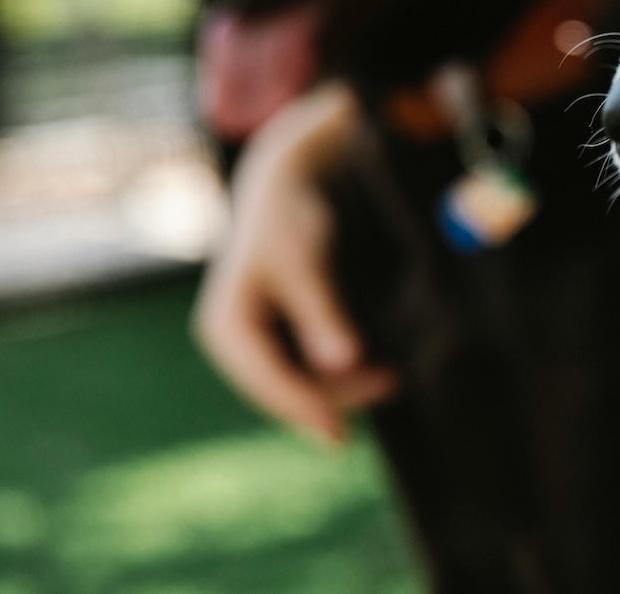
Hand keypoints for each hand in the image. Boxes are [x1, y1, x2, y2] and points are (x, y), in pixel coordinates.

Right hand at [192, 82, 398, 442]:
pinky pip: (305, 366)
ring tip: (393, 378)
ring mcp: (252, 341)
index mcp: (225, 327)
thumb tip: (343, 363)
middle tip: (391, 387)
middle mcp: (233, 341)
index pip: (267, 382)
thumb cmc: (291, 220)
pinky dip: (338, 371)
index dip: (305, 409)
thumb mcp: (306, 263)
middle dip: (334, 396)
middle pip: (283, 388)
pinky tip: (374, 369)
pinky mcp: (274, 336)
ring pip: (298, 380)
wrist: (283, 185)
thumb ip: (323, 312)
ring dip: (342, 386)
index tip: (341, 435)